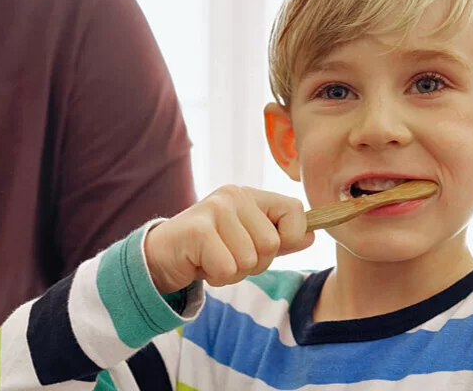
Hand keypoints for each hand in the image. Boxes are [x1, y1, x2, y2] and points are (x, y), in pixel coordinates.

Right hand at [144, 185, 313, 292]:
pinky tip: (201, 265)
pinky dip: (216, 277)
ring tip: (213, 260)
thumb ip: (279, 238)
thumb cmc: (208, 250)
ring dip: (232, 272)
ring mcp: (215, 210)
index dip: (289, 238)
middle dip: (253, 264)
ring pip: (249, 260)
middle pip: (272, 245)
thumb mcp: (248, 242)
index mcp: (250, 195)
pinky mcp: (198, 230)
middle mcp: (233, 195)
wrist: (161, 257)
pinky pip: (227, 269)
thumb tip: (311, 236)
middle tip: (227, 257)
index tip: (264, 248)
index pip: (295, 211)